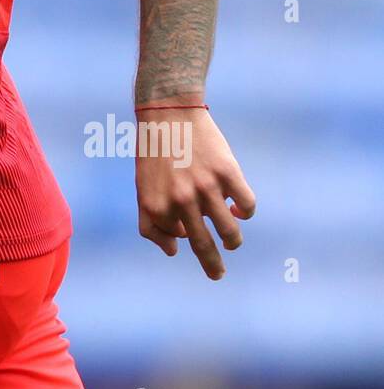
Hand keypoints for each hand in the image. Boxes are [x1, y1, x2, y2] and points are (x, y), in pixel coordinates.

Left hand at [135, 108, 255, 279]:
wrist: (169, 113)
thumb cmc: (155, 153)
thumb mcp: (142, 188)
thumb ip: (150, 224)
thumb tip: (174, 251)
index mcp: (158, 206)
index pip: (177, 239)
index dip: (183, 237)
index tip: (187, 232)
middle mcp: (181, 201)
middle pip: (204, 246)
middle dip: (213, 267)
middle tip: (217, 275)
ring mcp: (206, 188)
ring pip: (230, 233)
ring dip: (233, 242)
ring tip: (232, 242)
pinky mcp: (228, 173)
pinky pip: (247, 207)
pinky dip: (245, 213)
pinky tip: (238, 210)